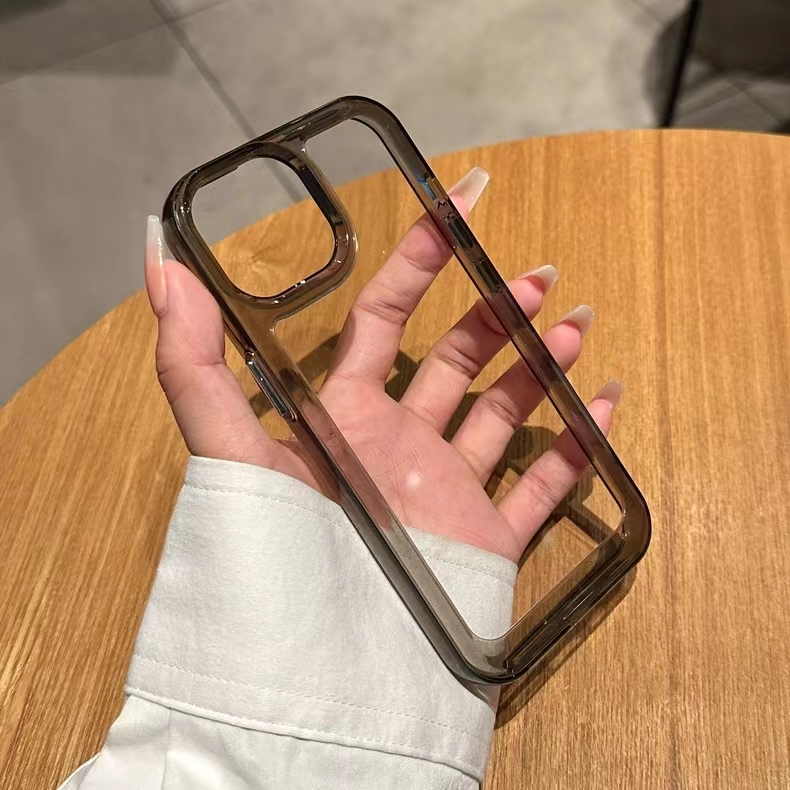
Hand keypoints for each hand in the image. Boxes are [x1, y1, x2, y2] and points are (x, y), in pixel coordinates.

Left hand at [145, 168, 619, 562]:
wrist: (324, 677)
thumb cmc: (274, 557)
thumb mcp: (226, 450)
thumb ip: (192, 359)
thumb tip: (158, 258)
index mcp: (345, 415)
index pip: (384, 316)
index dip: (422, 257)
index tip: (463, 204)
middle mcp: (396, 445)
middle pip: (456, 358)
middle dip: (497, 310)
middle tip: (541, 274)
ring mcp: (445, 492)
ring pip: (504, 413)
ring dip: (542, 365)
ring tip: (576, 325)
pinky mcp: (484, 543)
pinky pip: (543, 488)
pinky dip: (579, 448)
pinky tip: (605, 405)